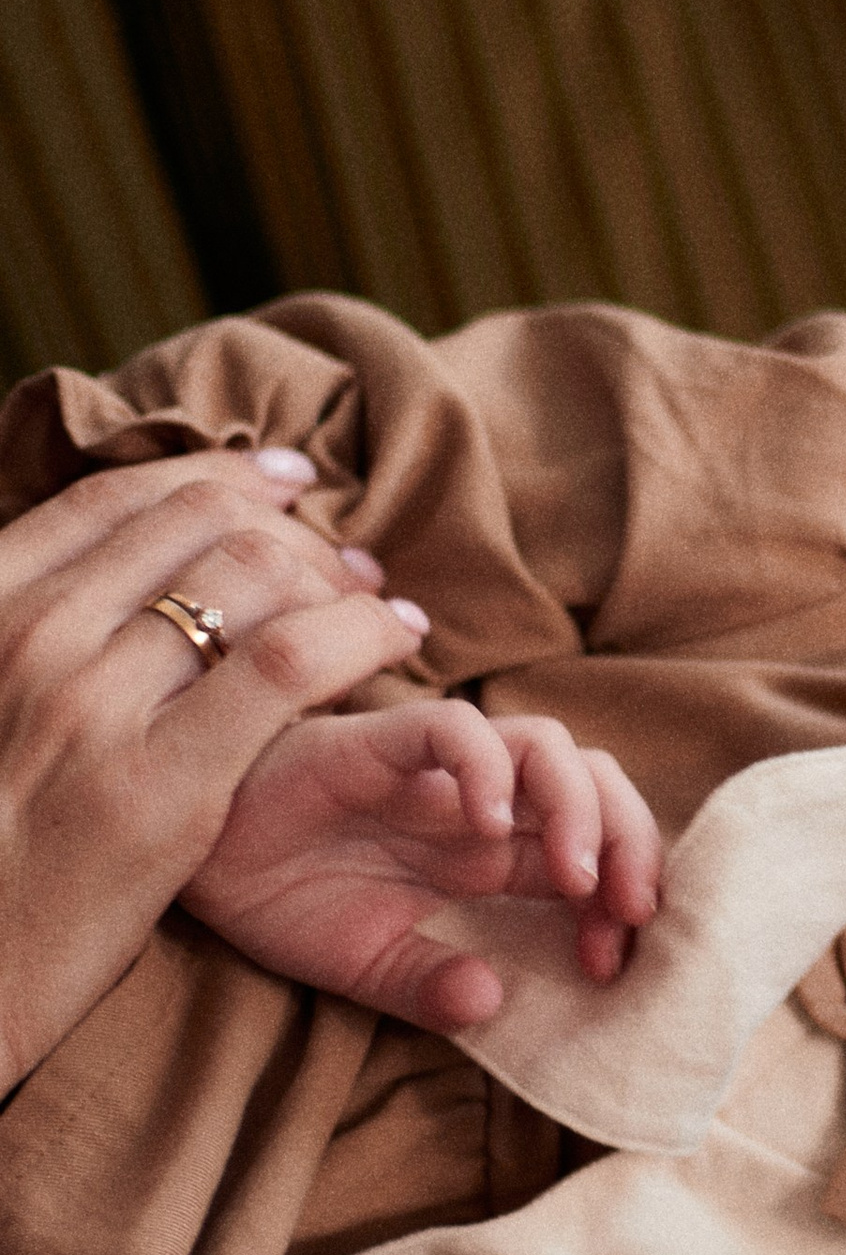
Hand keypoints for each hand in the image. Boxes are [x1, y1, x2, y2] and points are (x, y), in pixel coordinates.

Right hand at [0, 449, 425, 1088]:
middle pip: (192, 526)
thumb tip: (99, 596)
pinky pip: (288, 661)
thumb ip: (27, 648)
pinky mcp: (162, 779)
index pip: (110, 501)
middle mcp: (27, 638)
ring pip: (248, 575)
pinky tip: (399, 639)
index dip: (210, 475)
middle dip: (289, 523)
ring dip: (334, 571)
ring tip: (379, 595)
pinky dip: (359, 631)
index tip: (278, 480)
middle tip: (348, 553)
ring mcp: (89, 703)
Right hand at [180, 703, 661, 1028]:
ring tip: (573, 877)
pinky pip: (456, 727)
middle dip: (631, 843)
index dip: (620, 897)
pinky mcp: (382, 738)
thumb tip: (491, 1005)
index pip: (595, 851)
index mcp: (492, 853)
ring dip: (581, 807)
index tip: (611, 961)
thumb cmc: (282, 898)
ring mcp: (437, 767)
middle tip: (627, 914)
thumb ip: (427, 986)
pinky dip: (488, 767)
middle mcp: (480, 801)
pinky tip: (485, 828)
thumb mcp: (363, 966)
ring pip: (547, 745)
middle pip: (596, 785)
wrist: (192, 858)